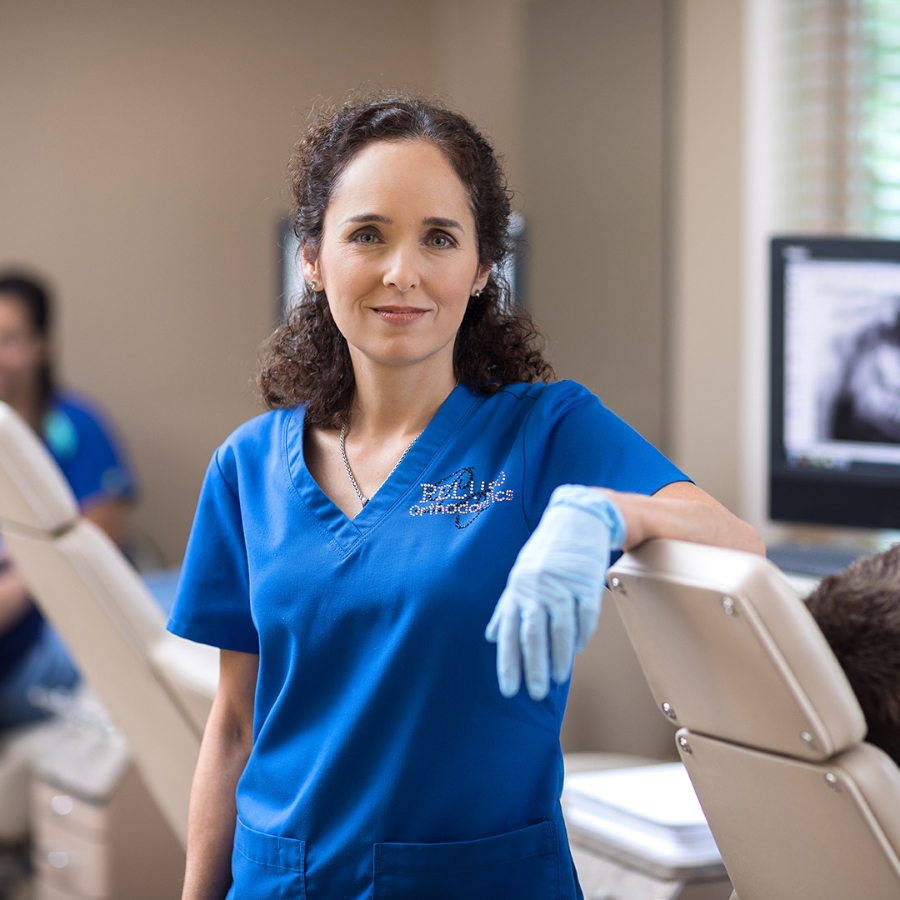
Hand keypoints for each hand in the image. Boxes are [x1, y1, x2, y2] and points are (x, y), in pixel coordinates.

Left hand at [485, 485, 625, 699]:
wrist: (576, 520)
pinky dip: (582, 636)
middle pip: (533, 635)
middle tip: (537, 693)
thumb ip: (507, 607)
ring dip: (560, 657)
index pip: (510, 633)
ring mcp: (563, 585)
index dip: (509, 663)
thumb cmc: (545, 553)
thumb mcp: (519, 575)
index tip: (510, 690)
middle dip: (534, 667)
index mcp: (517, 589)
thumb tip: (492, 637)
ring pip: (561, 629)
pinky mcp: (587, 582)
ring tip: (559, 677)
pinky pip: (585, 616)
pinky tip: (578, 650)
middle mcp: (537, 589)